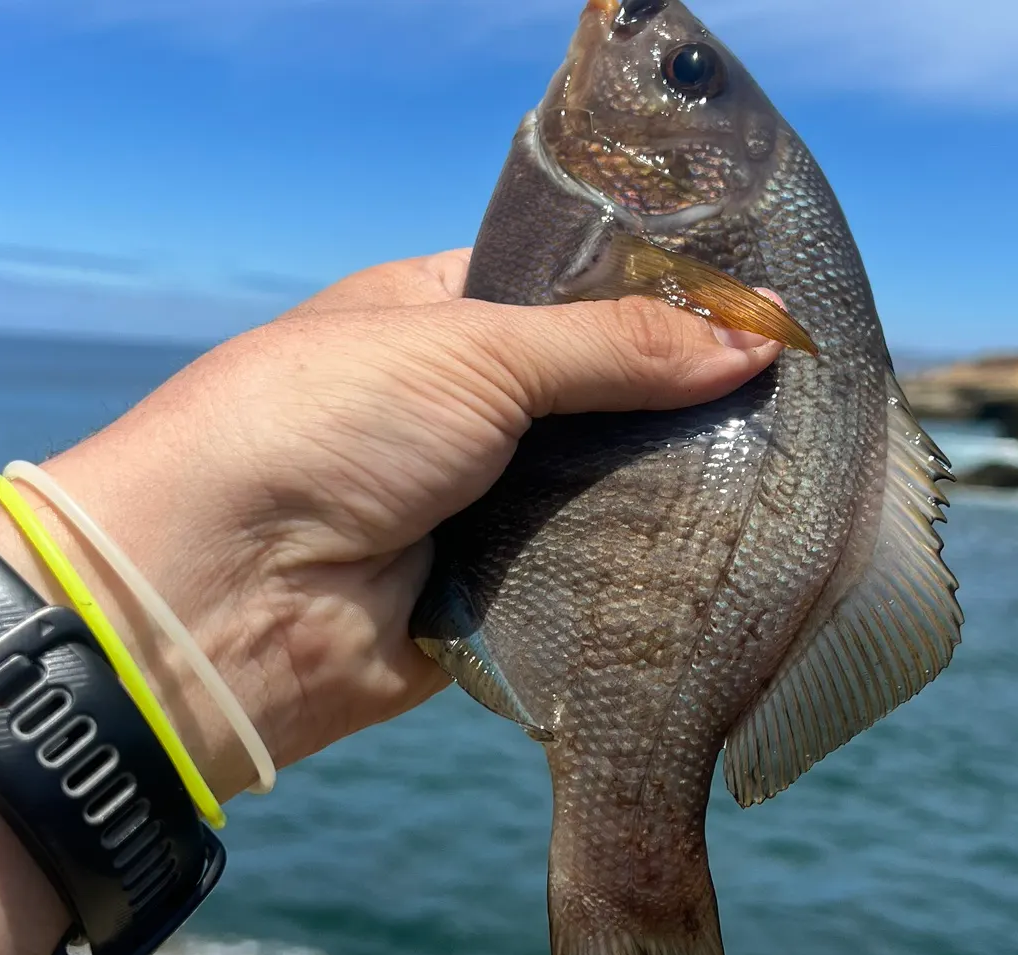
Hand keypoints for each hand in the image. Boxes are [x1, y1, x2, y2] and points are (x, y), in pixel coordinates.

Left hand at [0, 250, 783, 800]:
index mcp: (440, 317)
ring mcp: (480, 507)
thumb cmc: (321, 426)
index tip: (760, 314)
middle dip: (676, 405)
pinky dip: (637, 571)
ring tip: (781, 475)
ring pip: (602, 493)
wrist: (226, 594)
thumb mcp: (474, 350)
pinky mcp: (497, 597)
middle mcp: (462, 410)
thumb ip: (616, 345)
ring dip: (666, 492)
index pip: (573, 295)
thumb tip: (754, 340)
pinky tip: (721, 555)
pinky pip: (587, 578)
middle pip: (600, 400)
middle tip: (791, 403)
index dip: (661, 302)